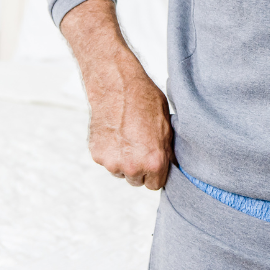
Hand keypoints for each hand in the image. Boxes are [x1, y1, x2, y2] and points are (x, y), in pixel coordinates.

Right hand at [61, 0, 174, 189]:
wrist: (117, 84)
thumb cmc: (146, 100)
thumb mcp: (167, 126)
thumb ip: (167, 151)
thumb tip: (171, 167)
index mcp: (154, 161)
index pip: (156, 185)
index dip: (156, 173)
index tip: (154, 161)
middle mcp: (132, 166)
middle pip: (137, 181)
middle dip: (140, 168)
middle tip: (140, 144)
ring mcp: (112, 162)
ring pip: (121, 171)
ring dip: (124, 160)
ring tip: (128, 135)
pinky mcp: (97, 154)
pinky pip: (107, 160)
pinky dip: (110, 151)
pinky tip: (116, 132)